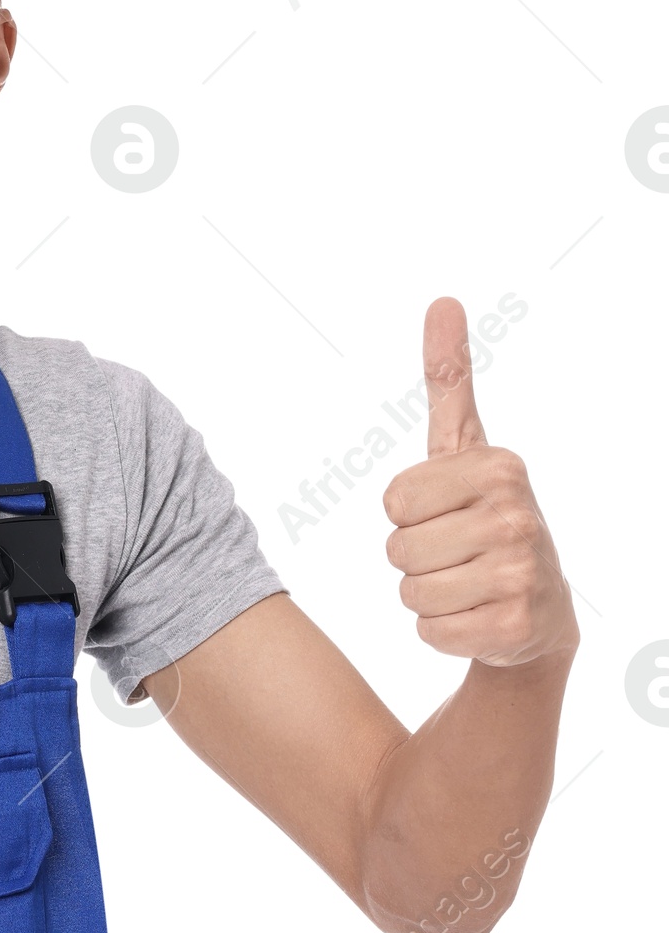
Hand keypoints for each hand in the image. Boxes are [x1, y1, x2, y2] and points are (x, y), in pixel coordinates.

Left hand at [382, 298, 577, 667]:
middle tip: (459, 553)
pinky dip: (442, 631)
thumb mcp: (465, 447)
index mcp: (500, 468)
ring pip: (409, 591)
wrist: (537, 610)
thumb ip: (449, 377)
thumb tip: (441, 301)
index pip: (393, 500)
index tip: (449, 511)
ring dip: (426, 595)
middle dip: (415, 557)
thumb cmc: (486, 517)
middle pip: (396, 548)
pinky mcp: (512, 629)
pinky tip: (478, 617)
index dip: (408, 513)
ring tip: (468, 583)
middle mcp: (518, 516)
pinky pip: (428, 631)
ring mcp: (521, 575)